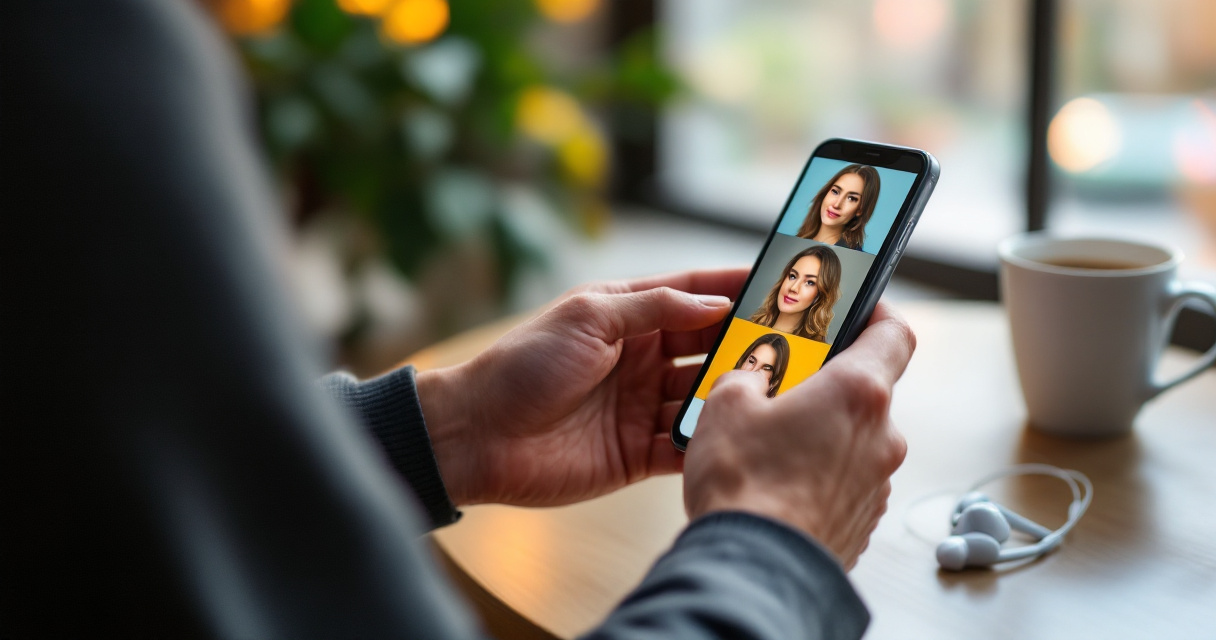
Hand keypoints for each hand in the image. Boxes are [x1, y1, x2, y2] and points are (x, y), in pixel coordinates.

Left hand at [416, 269, 748, 506]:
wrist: (478, 436)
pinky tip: (740, 435)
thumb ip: (653, 307)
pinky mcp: (637, 452)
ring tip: (779, 390)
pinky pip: (685, 445)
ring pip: (703, 397)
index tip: (780, 278)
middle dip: (747, 342)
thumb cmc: (524, 364)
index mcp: (625, 317)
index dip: (732, 285)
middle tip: (798, 341)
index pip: (691, 294)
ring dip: (735, 393)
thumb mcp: (588, 317)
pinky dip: (710, 440)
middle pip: (707, 346)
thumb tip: (714, 300)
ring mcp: (640, 406)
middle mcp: (639, 359)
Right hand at [682, 301, 913, 569]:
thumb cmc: (746, 486)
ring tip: (769, 444)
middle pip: (866, 391)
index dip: (878, 313)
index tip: (859, 307)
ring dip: (820, 434)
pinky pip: (845, 481)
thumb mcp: (725, 406)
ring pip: (853, 439)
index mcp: (857, 392)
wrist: (756, 568)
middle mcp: (881, 435)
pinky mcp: (863, 519)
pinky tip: (778, 484)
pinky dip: (818, 475)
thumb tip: (750, 379)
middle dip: (825, 385)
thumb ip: (745, 376)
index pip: (895, 333)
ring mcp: (877, 482)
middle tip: (781, 386)